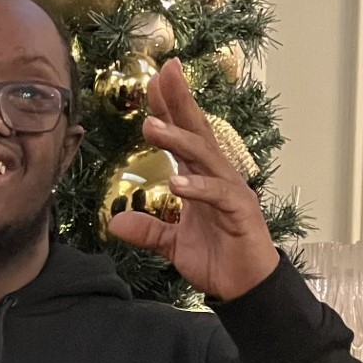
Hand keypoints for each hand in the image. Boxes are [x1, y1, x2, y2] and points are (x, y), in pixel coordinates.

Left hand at [108, 58, 278, 299]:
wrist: (246, 288)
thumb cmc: (217, 259)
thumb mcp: (172, 244)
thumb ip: (148, 230)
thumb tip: (116, 223)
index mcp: (202, 178)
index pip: (184, 135)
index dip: (170, 108)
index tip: (153, 79)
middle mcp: (218, 177)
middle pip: (198, 131)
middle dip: (180, 102)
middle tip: (163, 73)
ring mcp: (232, 192)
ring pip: (205, 157)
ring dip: (179, 140)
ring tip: (151, 127)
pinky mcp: (241, 213)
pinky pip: (218, 195)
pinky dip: (198, 188)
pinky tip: (177, 182)